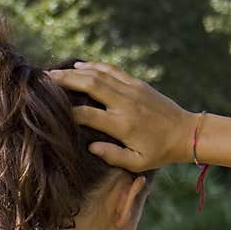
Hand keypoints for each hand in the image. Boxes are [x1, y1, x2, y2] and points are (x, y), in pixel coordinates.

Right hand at [46, 61, 196, 170]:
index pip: (87, 114)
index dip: (67, 111)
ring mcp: (131, 90)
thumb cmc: (159, 152)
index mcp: (122, 125)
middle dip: (64, 80)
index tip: (51, 111)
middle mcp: (125, 103)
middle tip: (44, 79)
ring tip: (55, 71)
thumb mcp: (137, 163)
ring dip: (75, 71)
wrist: (186, 132)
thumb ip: (113, 156)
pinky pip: (112, 70)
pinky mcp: (137, 83)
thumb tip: (90, 146)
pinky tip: (80, 66)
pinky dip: (94, 66)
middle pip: (89, 85)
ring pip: (98, 74)